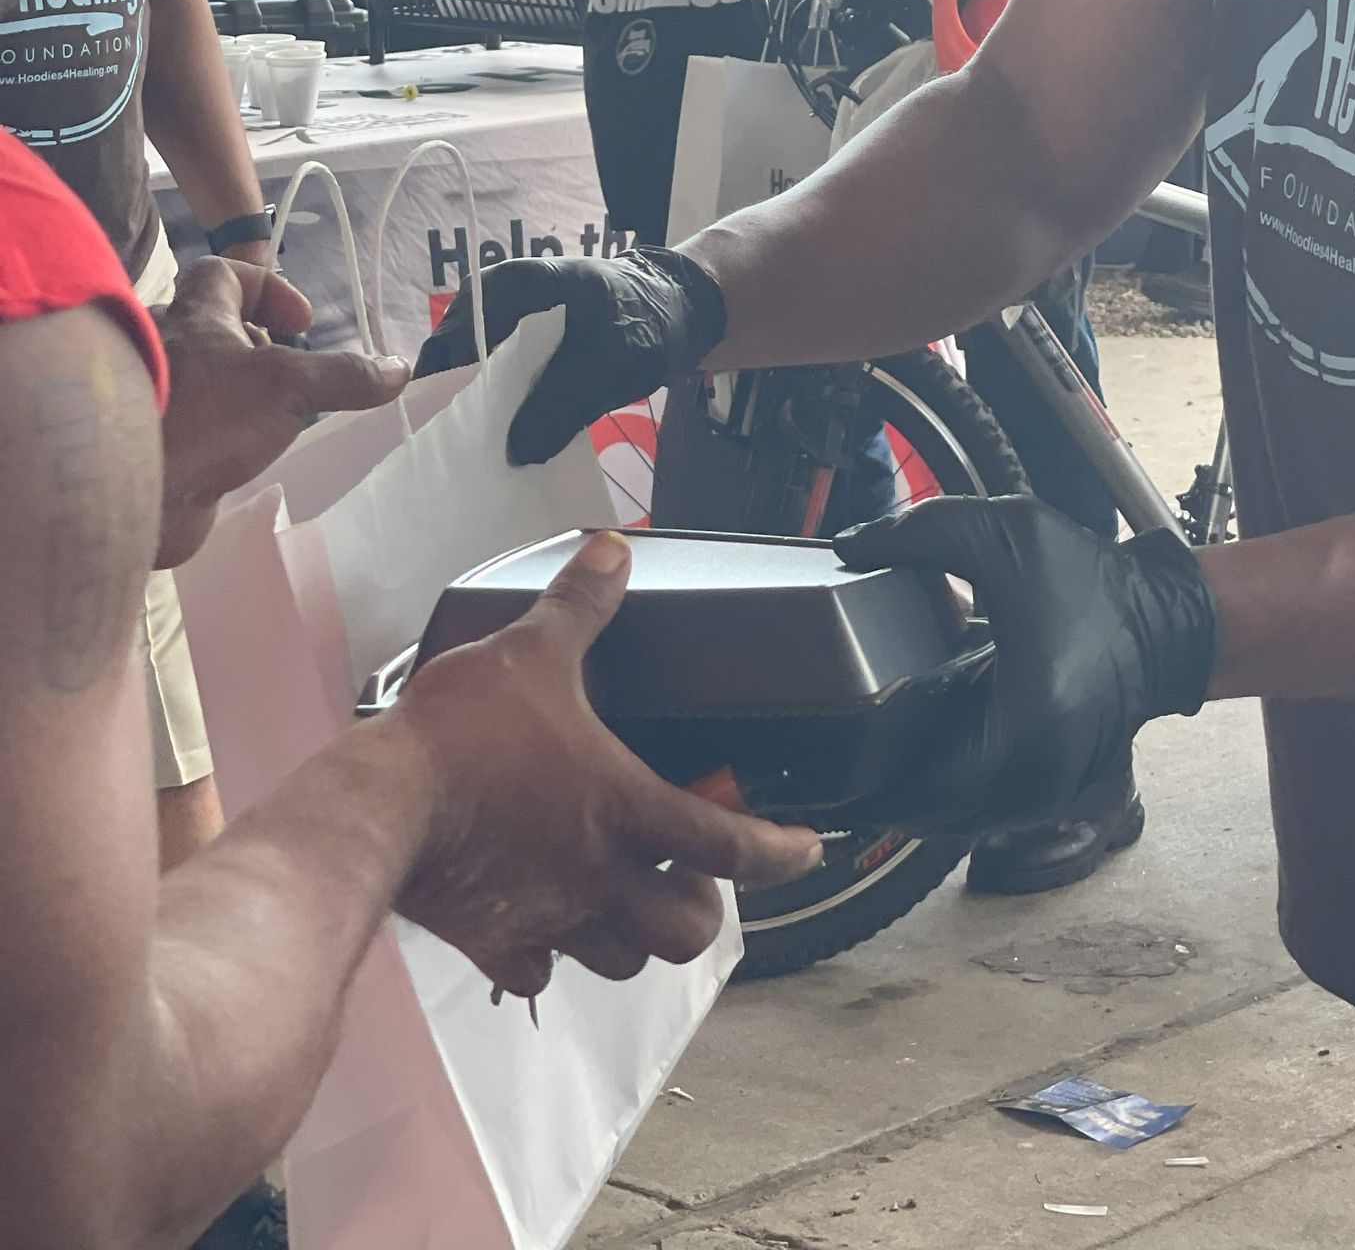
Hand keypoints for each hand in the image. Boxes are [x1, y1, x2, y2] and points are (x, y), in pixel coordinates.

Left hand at [155, 259, 409, 567]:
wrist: (124, 490)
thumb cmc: (200, 414)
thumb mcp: (286, 385)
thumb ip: (344, 376)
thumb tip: (399, 368)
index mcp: (195, 317)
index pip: (225, 274)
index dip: (270, 287)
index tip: (302, 323)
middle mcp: (168, 349)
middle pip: (211, 328)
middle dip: (256, 348)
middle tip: (291, 376)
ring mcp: (157, 399)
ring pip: (200, 381)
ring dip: (237, 394)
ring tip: (276, 419)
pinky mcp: (155, 446)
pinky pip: (192, 427)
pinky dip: (220, 437)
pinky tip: (246, 458)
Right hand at [390, 531, 821, 991]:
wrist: (377, 810)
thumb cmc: (461, 735)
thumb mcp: (531, 651)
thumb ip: (580, 605)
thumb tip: (613, 552)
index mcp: (625, 809)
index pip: (730, 845)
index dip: (782, 853)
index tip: (808, 850)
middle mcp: (600, 877)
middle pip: (686, 930)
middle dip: (702, 907)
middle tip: (693, 871)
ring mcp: (550, 919)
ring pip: (622, 960)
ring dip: (635, 935)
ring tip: (629, 897)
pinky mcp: (494, 942)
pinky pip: (539, 972)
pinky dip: (550, 956)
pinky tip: (543, 927)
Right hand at [414, 249, 726, 465]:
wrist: (675, 309)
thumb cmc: (644, 322)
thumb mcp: (612, 363)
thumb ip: (563, 403)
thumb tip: (516, 451)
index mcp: (515, 285)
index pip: (457, 338)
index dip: (443, 387)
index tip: (439, 439)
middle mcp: (495, 296)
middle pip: (454, 354)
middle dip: (452, 405)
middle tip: (451, 459)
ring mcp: (503, 318)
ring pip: (469, 369)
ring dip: (473, 410)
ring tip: (470, 459)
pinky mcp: (515, 342)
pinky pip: (492, 375)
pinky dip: (495, 406)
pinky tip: (498, 444)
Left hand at [834, 496, 1217, 835]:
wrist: (1167, 618)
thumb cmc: (1094, 583)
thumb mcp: (1004, 534)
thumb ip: (920, 533)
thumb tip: (850, 546)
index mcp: (1020, 734)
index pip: (910, 794)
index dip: (857, 778)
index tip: (818, 753)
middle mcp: (1032, 785)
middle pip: (921, 816)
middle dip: (872, 786)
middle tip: (826, 750)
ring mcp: (1043, 798)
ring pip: (948, 819)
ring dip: (906, 790)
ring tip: (863, 748)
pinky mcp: (1049, 792)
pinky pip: (976, 808)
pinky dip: (941, 786)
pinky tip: (914, 746)